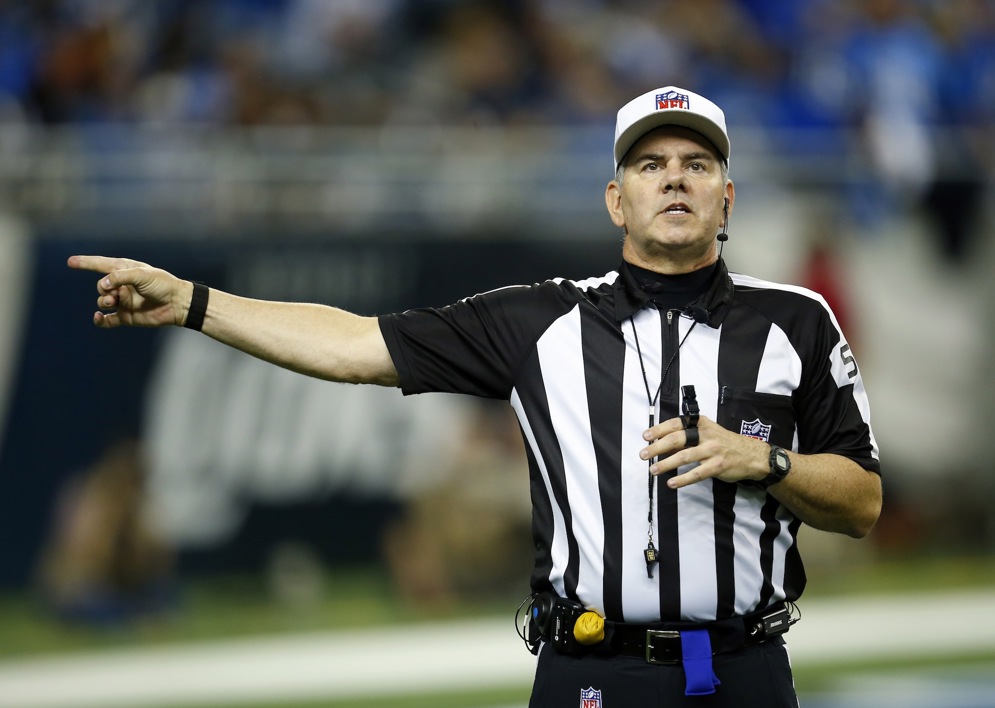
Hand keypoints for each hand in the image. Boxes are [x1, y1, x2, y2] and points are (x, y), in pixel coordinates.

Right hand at [68, 255, 191, 328]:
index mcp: (126, 271)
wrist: (178, 304)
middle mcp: (123, 286)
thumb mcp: (142, 275)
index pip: (102, 265)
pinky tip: (98, 317)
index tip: (70, 262)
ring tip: (114, 301)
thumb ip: (120, 277)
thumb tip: (103, 284)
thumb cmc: (163, 285)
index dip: (86, 263)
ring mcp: (124, 301)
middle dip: (103, 288)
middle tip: (114, 292)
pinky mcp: (126, 316)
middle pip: (101, 286)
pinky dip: (100, 320)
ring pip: (103, 301)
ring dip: (104, 301)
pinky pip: (107, 320)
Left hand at [639, 415, 768, 488]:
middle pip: (677, 439)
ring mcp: (712, 451)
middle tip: (643, 454)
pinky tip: (671, 483)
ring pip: (684, 457)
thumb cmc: (724, 443)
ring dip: (666, 464)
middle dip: (657, 447)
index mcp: (701, 424)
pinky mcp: (717, 466)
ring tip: (652, 470)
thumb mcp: (706, 434)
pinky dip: (682, 479)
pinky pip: (696, 474)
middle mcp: (705, 435)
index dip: (659, 429)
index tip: (645, 436)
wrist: (751, 455)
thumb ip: (686, 439)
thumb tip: (661, 444)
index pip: (676, 424)